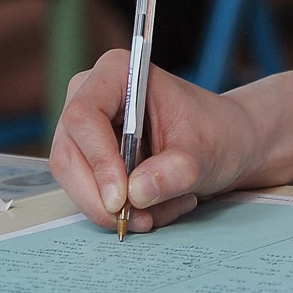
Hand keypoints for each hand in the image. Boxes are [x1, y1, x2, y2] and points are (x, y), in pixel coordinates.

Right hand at [50, 49, 259, 233]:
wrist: (224, 143)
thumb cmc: (216, 133)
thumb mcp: (204, 153)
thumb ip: (174, 171)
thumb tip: (137, 191)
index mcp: (117, 72)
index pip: (84, 117)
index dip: (98, 160)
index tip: (121, 199)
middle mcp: (91, 94)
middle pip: (68, 153)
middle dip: (102, 197)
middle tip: (142, 220)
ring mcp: (84, 127)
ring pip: (74, 179)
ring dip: (114, 209)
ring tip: (162, 210)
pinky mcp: (87, 156)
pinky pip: (87, 192)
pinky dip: (118, 211)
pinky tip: (155, 208)